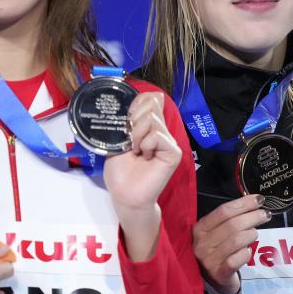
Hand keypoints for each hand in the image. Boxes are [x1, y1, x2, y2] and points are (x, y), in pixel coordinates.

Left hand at [103, 92, 182, 260]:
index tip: (127, 120)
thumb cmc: (120, 171)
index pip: (150, 99)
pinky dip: (146, 144)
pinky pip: (157, 135)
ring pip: (152, 119)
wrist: (125, 194)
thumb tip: (143, 99)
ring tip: (135, 151)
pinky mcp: (173, 152)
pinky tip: (144, 157)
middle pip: (151, 104)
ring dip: (136, 135)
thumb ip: (129, 121)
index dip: (137, 103)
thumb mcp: (119, 140)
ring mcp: (168, 141)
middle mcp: (160, 131)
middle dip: (134, 120)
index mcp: (148, 127)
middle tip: (130, 142)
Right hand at [193, 195, 269, 293]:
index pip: (224, 211)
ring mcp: (209, 260)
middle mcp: (201, 243)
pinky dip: (246, 253)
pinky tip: (248, 251)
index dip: (244, 203)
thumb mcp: (217, 233)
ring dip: (251, 234)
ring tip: (254, 234)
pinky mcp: (219, 274)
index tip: (259, 200)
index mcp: (200, 229)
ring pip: (236, 240)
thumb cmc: (218, 251)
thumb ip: (231, 218)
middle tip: (265, 215)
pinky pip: (237, 259)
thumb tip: (255, 202)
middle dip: (252, 217)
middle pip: (232, 225)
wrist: (212, 281)